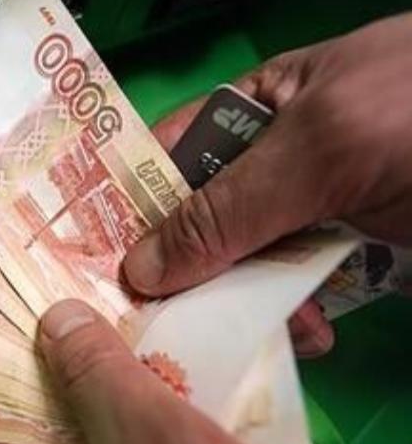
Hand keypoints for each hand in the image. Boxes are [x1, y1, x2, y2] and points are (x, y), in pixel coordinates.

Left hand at [0, 300, 397, 443]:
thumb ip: (96, 377)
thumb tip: (54, 317)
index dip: (15, 352)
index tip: (32, 290)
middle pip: (51, 422)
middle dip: (78, 359)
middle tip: (89, 286)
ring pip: (104, 435)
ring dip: (128, 379)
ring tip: (137, 309)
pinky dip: (161, 412)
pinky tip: (181, 361)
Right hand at [124, 13, 411, 353]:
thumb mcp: (322, 144)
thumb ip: (229, 204)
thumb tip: (140, 266)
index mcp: (258, 104)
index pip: (169, 152)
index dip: (128, 202)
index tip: (95, 261)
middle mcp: (274, 156)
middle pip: (199, 216)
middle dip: (178, 267)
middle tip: (150, 321)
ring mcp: (311, 205)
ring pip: (243, 260)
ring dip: (235, 302)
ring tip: (237, 338)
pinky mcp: (349, 250)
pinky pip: (295, 287)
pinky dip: (289, 316)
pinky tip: (299, 337)